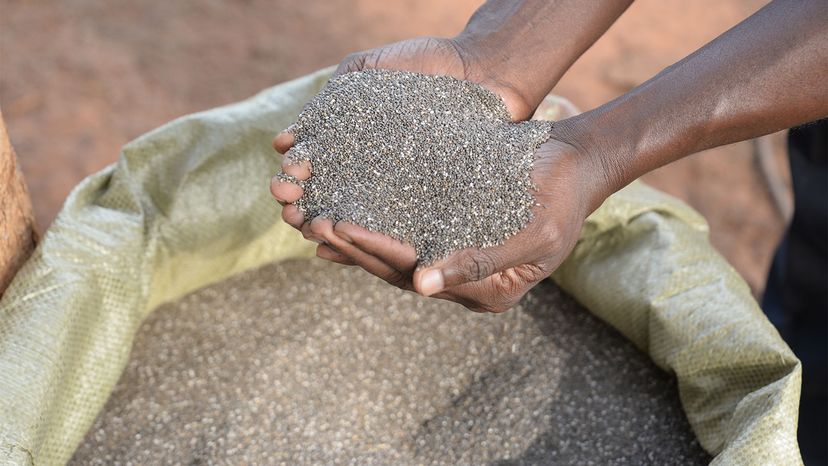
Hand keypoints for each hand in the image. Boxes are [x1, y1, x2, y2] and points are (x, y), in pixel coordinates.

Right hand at [271, 36, 539, 249]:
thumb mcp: (367, 70)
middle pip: (327, 199)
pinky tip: (349, 243)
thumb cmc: (425, 65)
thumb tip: (281, 142)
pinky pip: (398, 226)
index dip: (293, 179)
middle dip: (302, 209)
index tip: (282, 184)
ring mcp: (399, 190)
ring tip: (312, 231)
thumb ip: (328, 99)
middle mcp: (370, 172)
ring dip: (328, 230)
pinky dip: (371, 239)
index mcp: (350, 144)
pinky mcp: (429, 204)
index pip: (312, 169)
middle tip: (291, 212)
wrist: (482, 70)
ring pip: (356, 219)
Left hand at [274, 129, 607, 311]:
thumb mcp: (533, 234)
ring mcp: (456, 257)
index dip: (377, 253)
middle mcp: (466, 281)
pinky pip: (405, 232)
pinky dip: (375, 225)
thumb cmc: (564, 197)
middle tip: (316, 224)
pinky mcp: (450, 230)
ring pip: (396, 254)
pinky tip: (344, 215)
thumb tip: (423, 287)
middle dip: (355, 248)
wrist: (576, 163)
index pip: (419, 276)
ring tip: (317, 222)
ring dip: (357, 240)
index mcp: (488, 291)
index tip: (342, 229)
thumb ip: (479, 262)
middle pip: (399, 270)